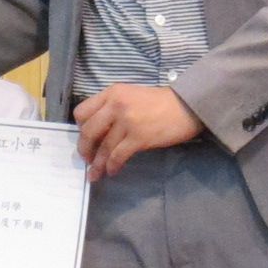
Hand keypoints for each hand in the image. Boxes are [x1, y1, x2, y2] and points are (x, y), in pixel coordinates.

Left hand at [73, 85, 204, 181]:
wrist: (187, 105)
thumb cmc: (160, 102)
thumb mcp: (131, 96)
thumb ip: (113, 108)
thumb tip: (98, 131)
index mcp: (112, 93)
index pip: (82, 112)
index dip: (80, 129)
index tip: (86, 138)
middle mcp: (116, 105)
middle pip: (88, 132)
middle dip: (84, 149)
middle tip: (87, 159)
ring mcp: (127, 122)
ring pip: (103, 147)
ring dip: (97, 164)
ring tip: (95, 174)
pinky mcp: (139, 138)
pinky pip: (117, 156)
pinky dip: (112, 166)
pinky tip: (113, 171)